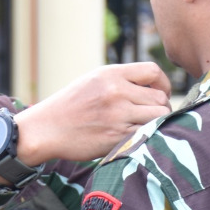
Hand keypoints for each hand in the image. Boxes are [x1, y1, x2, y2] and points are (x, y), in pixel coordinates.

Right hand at [15, 62, 172, 164]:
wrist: (46, 129)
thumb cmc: (70, 106)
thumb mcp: (92, 81)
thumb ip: (120, 80)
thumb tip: (153, 87)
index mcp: (110, 74)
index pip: (153, 71)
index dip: (163, 84)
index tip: (159, 94)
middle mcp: (116, 91)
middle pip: (160, 97)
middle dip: (161, 107)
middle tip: (150, 115)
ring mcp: (117, 114)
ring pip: (159, 116)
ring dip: (157, 123)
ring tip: (145, 127)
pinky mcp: (117, 137)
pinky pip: (148, 134)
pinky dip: (148, 137)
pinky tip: (138, 138)